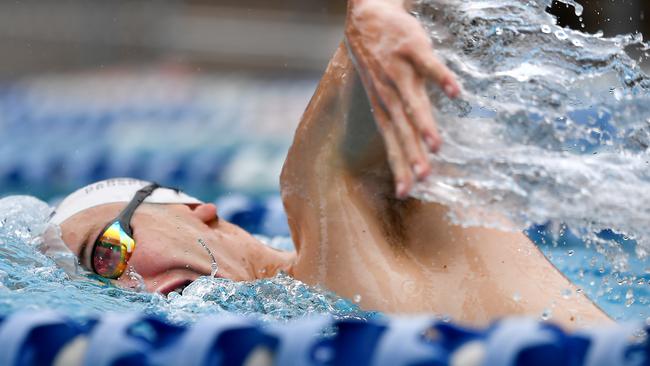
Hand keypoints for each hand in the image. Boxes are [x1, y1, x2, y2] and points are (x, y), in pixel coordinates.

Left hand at [345, 0, 459, 197]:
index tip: (405, 191)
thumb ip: (395, 117)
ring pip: (413, 101)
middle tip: (423, 177)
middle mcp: (388, 92)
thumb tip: (408, 147)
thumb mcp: (378, 92)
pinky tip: (456, 93)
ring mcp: (399, 70)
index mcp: (382, 106)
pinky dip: (441, 78)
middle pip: (402, 128)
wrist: (365, 14)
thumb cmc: (376, 59)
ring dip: (424, 123)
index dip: (398, 166)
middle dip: (412, 153)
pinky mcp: (411, 48)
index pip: (391, 142)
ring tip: (436, 145)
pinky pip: (429, 65)